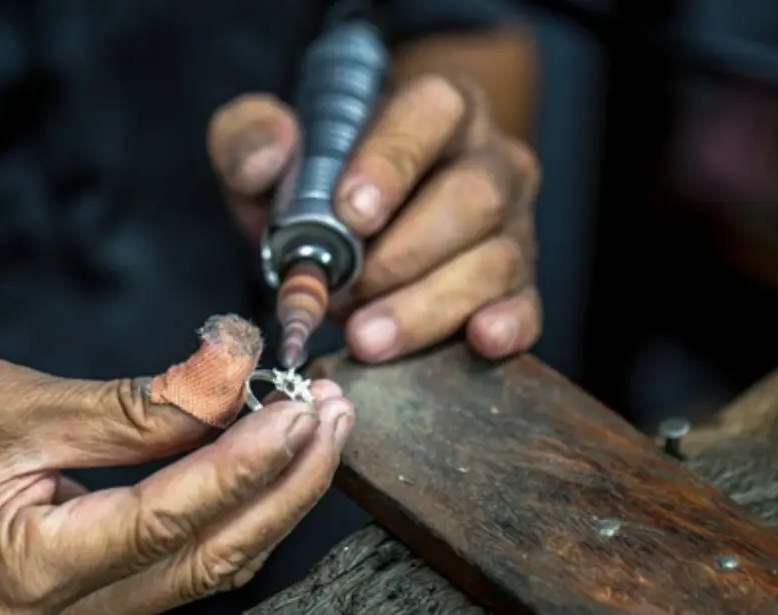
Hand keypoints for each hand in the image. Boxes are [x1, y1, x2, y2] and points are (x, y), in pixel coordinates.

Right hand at [0, 361, 352, 614]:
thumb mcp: (15, 402)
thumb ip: (135, 403)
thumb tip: (233, 372)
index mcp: (22, 575)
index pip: (169, 517)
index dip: (247, 459)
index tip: (303, 404)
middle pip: (204, 560)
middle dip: (281, 487)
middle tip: (333, 416)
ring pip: (200, 575)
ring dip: (265, 504)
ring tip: (316, 434)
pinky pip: (173, 576)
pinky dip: (224, 521)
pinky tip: (263, 472)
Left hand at [208, 74, 540, 361]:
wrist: (340, 241)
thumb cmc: (311, 189)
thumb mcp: (265, 156)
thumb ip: (249, 139)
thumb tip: (269, 156)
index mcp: (434, 110)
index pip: (431, 114)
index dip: (394, 161)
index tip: (350, 212)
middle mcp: (488, 161)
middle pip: (474, 197)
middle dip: (405, 254)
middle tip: (348, 296)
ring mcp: (512, 226)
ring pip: (497, 259)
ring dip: (430, 305)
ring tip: (368, 339)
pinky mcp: (517, 286)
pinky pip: (527, 306)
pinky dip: (506, 325)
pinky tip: (477, 340)